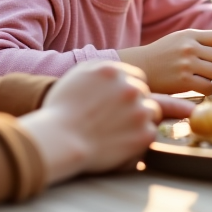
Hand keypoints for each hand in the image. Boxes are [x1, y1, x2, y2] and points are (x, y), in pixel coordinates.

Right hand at [18, 60, 160, 184]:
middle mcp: (131, 87)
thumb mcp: (77, 76)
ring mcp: (140, 110)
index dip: (127, 91)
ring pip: (152, 111)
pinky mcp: (144, 134)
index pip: (136, 77)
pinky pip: (150, 132)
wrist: (59, 141)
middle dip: (133, 104)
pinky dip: (139, 139)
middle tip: (114, 119)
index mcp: (114, 71)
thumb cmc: (61, 111)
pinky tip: (121, 143)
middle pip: (144, 93)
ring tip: (118, 131)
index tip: (117, 103)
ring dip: (140, 119)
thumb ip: (101, 69)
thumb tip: (118, 72)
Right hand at [118, 29, 211, 95]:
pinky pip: (209, 87)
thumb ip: (201, 42)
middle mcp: (190, 47)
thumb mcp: (179, 40)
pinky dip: (209, 90)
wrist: (137, 67)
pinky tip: (201, 89)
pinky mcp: (183, 81)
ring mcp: (187, 63)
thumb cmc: (160, 56)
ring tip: (208, 80)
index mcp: (191, 34)